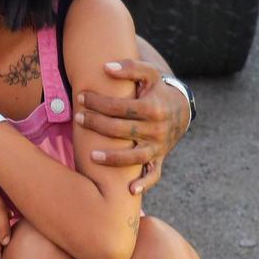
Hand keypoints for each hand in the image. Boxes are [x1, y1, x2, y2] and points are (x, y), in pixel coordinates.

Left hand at [76, 60, 190, 194]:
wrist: (180, 109)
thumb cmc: (156, 90)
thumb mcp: (149, 74)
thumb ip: (130, 67)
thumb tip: (106, 67)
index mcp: (154, 108)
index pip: (121, 107)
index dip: (99, 102)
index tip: (81, 98)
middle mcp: (157, 129)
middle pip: (123, 130)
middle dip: (98, 124)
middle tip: (78, 118)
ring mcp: (158, 146)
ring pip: (135, 157)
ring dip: (114, 158)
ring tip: (91, 156)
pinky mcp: (159, 158)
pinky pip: (154, 174)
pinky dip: (145, 184)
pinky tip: (129, 190)